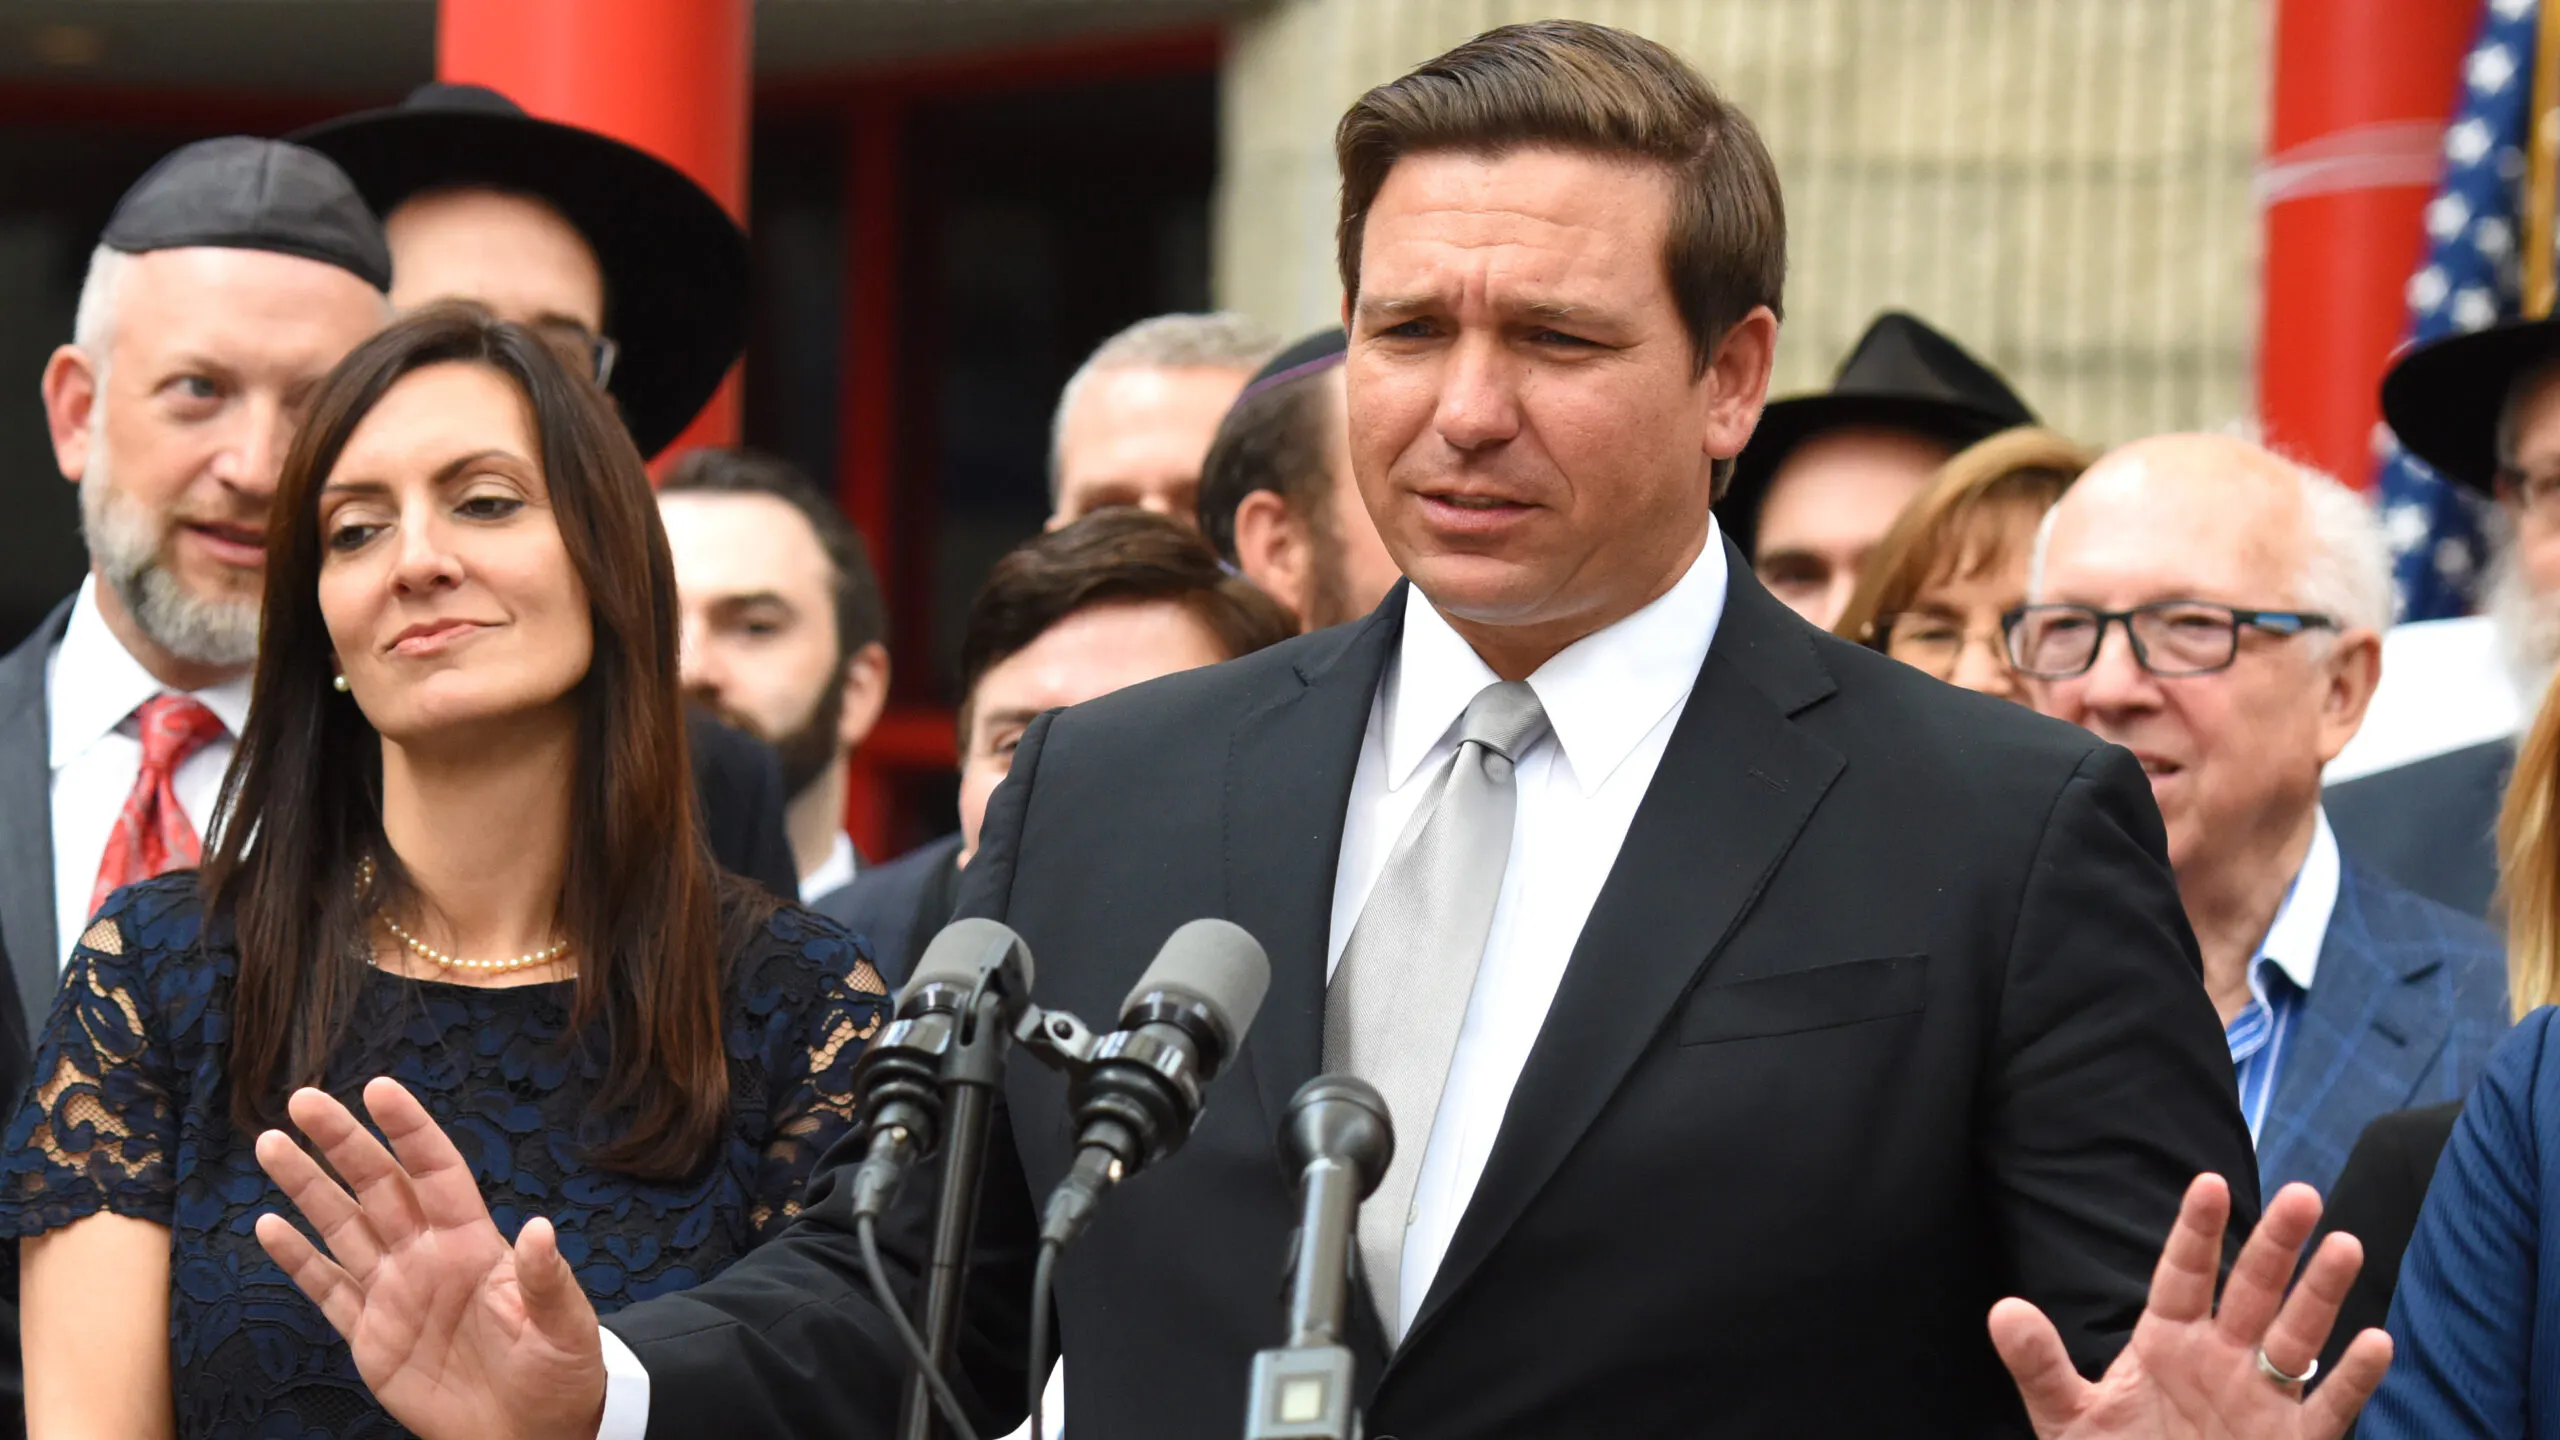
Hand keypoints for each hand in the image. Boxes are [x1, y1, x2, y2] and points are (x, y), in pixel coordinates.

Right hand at [253, 1078, 607, 1439]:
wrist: (530, 1435)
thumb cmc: (559, 1373)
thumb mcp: (564, 1326)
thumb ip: (545, 1279)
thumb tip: (541, 1228)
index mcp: (474, 1244)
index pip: (436, 1171)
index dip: (409, 1131)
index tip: (379, 1089)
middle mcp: (428, 1256)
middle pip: (377, 1187)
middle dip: (342, 1143)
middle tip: (304, 1100)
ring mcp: (395, 1293)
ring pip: (341, 1227)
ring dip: (306, 1187)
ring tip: (271, 1143)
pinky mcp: (371, 1335)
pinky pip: (326, 1290)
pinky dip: (296, 1260)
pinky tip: (269, 1226)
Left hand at [1991, 1173, 2391, 1439]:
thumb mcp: (2069, 1419)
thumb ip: (2041, 1366)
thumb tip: (2002, 1309)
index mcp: (2167, 1342)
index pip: (2183, 1274)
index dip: (2197, 1231)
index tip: (2210, 1183)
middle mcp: (2220, 1360)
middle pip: (2251, 1290)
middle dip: (2275, 1245)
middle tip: (2302, 1195)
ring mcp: (2261, 1400)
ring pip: (2296, 1336)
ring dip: (2321, 1295)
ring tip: (2344, 1245)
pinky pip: (2329, 1407)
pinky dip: (2352, 1378)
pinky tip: (2375, 1341)